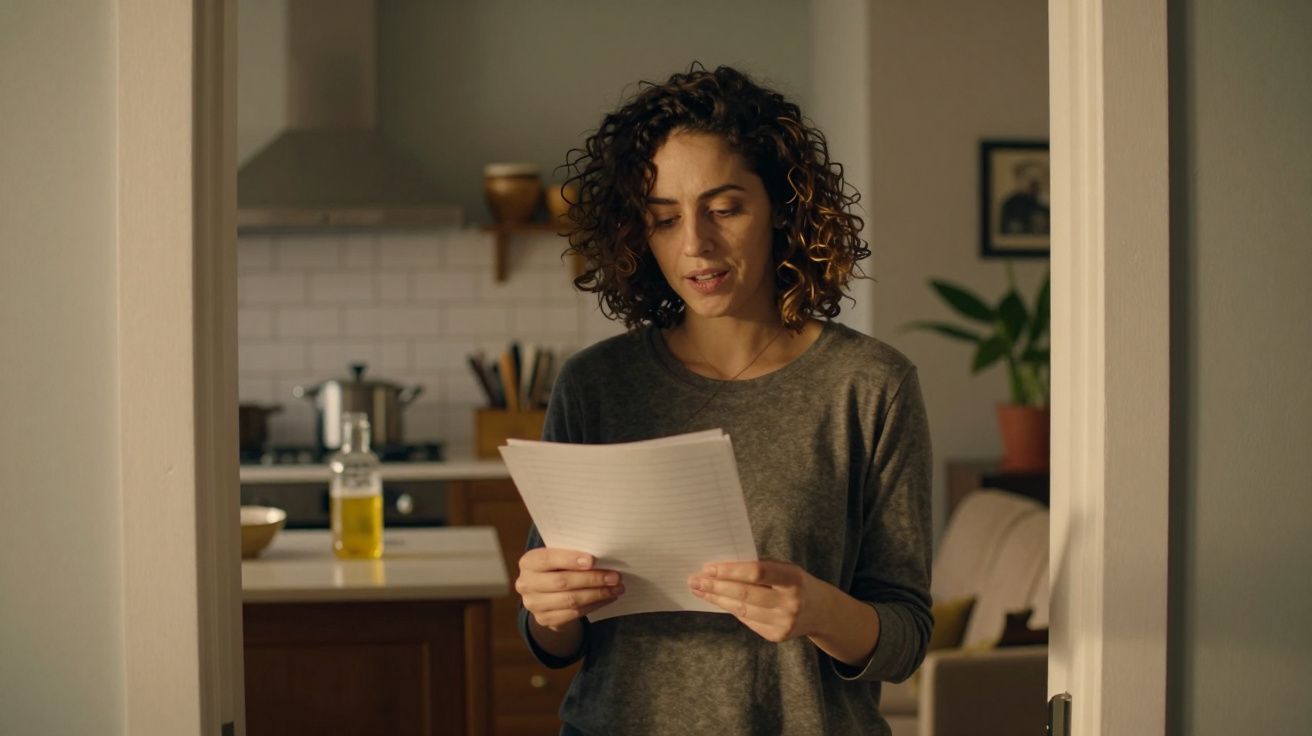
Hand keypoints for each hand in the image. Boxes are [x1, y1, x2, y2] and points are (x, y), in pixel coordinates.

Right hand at [516, 547, 623, 630]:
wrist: (546, 595)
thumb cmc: (557, 568)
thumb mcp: (558, 557)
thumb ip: (572, 555)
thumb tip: (603, 557)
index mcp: (529, 562)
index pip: (548, 559)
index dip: (570, 559)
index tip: (593, 560)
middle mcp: (526, 584)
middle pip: (562, 582)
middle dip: (592, 579)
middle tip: (615, 576)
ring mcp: (533, 605)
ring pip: (571, 600)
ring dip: (598, 594)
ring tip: (616, 588)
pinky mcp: (545, 620)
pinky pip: (574, 614)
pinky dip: (594, 605)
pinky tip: (607, 598)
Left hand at [687, 560, 824, 642]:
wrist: (821, 611)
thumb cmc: (796, 582)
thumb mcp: (785, 568)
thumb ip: (760, 568)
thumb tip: (721, 569)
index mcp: (793, 578)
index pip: (756, 573)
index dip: (730, 570)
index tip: (708, 568)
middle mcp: (790, 603)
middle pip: (745, 594)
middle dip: (716, 587)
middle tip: (694, 580)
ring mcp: (784, 623)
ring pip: (742, 610)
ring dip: (717, 600)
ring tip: (699, 591)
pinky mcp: (777, 636)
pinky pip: (747, 621)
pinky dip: (731, 610)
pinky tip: (718, 601)